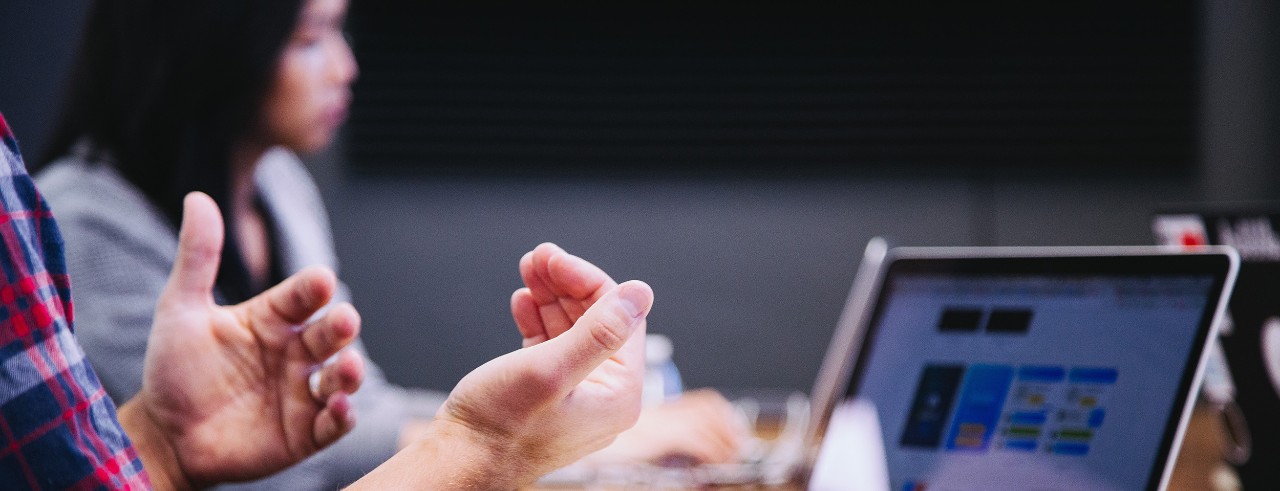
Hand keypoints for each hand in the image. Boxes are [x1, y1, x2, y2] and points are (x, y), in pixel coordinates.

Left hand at [118, 192, 364, 489]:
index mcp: (272, 319)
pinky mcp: (304, 433)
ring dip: (351, 371)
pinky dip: (343, 415)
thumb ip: (197, 257)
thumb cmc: (174, 371)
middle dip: (341, 326)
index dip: (313, 288)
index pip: (302, 296)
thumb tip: (197, 197)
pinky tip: (339, 406)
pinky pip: (333, 423)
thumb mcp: (180, 310)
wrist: (163, 437)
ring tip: (348, 367)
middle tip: (344, 320)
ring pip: (341, 376)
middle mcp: (294, 352)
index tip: (320, 280)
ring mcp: (302, 392)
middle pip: (330, 333)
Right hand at [511, 244, 748, 465]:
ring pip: (572, 330)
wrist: (460, 463)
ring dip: (551, 297)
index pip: (619, 317)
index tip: (554, 258)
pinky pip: (553, 348)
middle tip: (538, 257)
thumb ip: (599, 331)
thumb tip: (640, 292)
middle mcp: (605, 396)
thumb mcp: (550, 370)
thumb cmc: (500, 426)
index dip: (587, 281)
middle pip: (596, 320)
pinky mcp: (549, 395)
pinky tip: (523, 302)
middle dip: (567, 284)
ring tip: (527, 270)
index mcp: (619, 393)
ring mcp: (577, 395)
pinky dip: (538, 321)